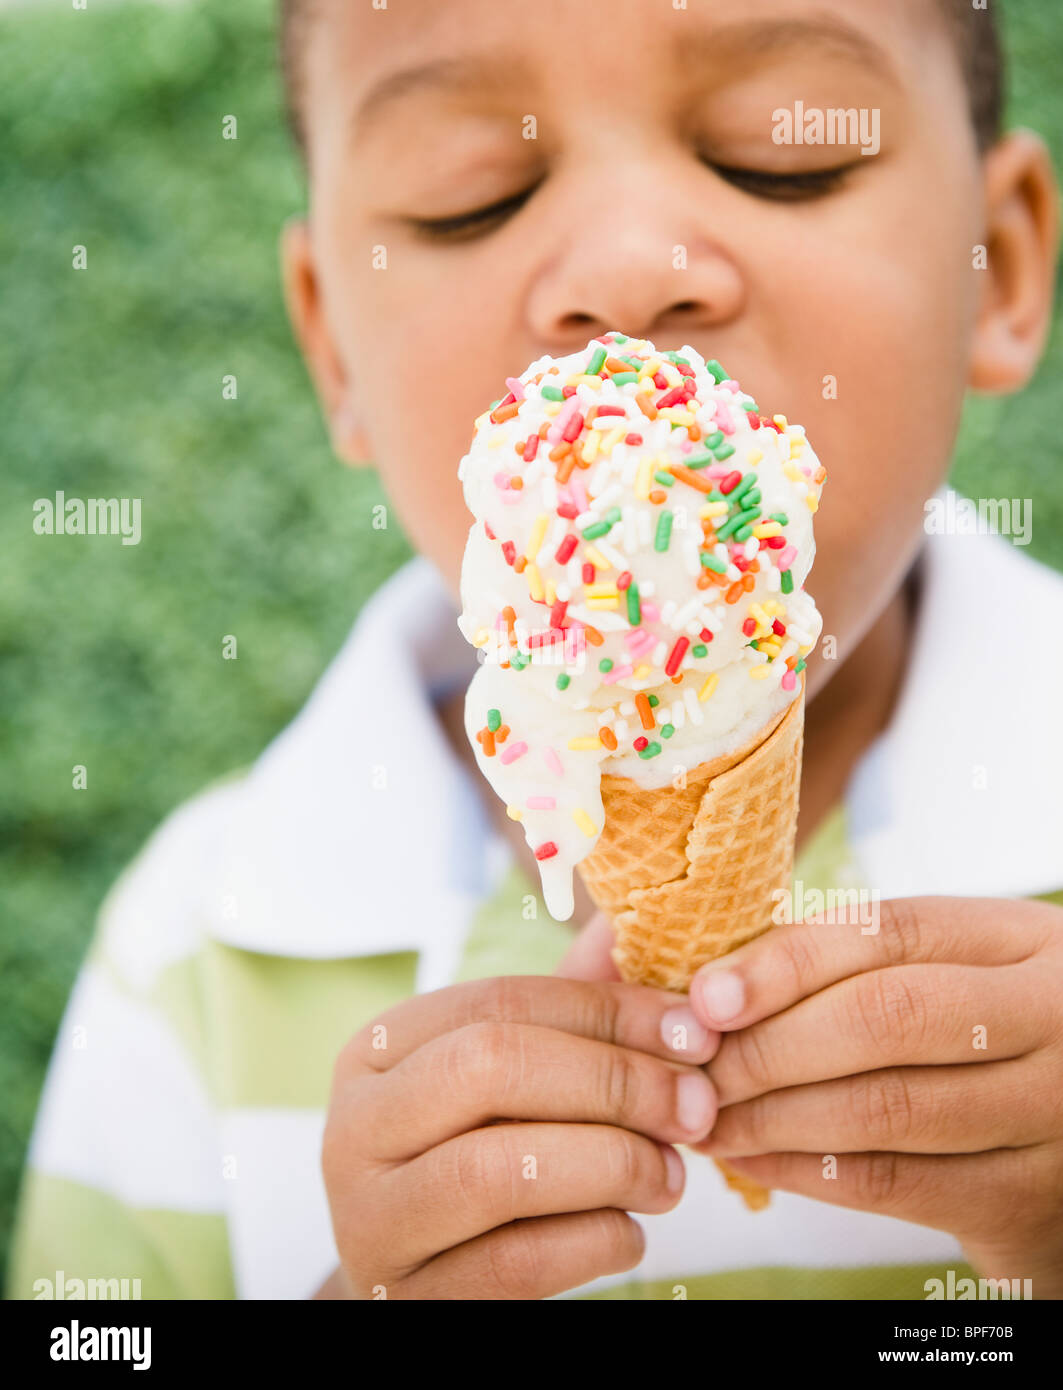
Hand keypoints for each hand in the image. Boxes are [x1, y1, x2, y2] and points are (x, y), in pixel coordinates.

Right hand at [321, 968, 719, 1298]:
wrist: (416, 1288)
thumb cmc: (479, 1156)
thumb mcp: (509, 1078)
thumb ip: (567, 1011)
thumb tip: (632, 925)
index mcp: (379, 1050)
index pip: (501, 1001)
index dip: (609, 1011)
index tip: (693, 1033)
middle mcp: (355, 1126)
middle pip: (493, 1067)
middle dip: (614, 1080)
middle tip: (694, 1106)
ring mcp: (371, 1218)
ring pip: (500, 1168)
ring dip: (614, 1164)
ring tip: (672, 1175)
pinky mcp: (408, 1299)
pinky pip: (517, 1262)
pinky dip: (598, 1240)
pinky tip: (631, 1230)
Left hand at [685, 896, 1062, 1294]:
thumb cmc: (991, 1040)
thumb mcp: (961, 973)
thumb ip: (863, 964)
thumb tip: (720, 983)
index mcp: (1025, 941)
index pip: (888, 932)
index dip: (785, 962)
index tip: (708, 995)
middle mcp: (1051, 1019)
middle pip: (883, 1017)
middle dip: (768, 1044)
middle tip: (696, 1065)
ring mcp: (1051, 1114)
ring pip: (883, 1107)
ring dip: (773, 1114)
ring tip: (707, 1114)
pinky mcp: (1028, 1202)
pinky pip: (894, 1184)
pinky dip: (806, 1171)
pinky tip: (755, 1158)